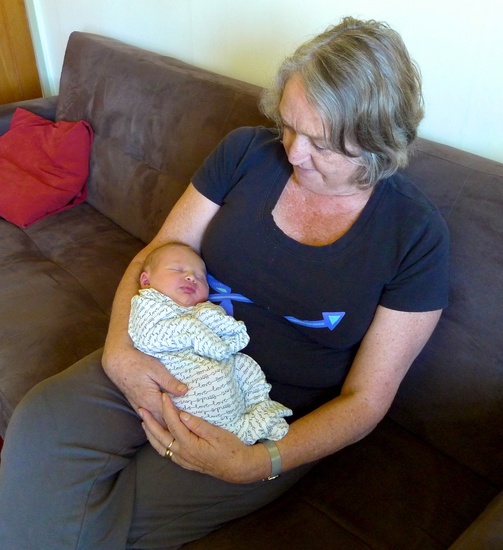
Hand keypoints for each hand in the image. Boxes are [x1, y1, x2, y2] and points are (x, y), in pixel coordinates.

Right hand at [102, 345, 187, 423]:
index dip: (183, 419)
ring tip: (181, 428)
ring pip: (155, 422)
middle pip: (163, 422)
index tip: (195, 421)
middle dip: (176, 426)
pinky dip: (158, 421)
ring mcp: (139, 406)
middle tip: (190, 429)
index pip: (171, 415)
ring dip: (166, 425)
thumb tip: (185, 391)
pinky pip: (149, 417)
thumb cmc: (137, 363)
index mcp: (152, 400)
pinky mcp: (136, 403)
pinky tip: (165, 421)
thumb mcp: (156, 369)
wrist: (116, 361)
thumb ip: (170, 382)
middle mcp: (145, 407)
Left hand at [139, 394, 269, 482]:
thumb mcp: (217, 434)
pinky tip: (156, 436)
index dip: (167, 408)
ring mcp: (182, 460)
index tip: (164, 395)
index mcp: (190, 445)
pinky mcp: (184, 462)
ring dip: (150, 433)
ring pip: (160, 446)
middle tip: (142, 409)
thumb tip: (181, 414)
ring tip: (144, 421)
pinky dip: (157, 442)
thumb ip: (198, 425)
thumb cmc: (230, 449)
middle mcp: (182, 454)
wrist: (237, 468)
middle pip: (160, 436)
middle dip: (150, 422)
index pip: (174, 423)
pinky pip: (165, 452)